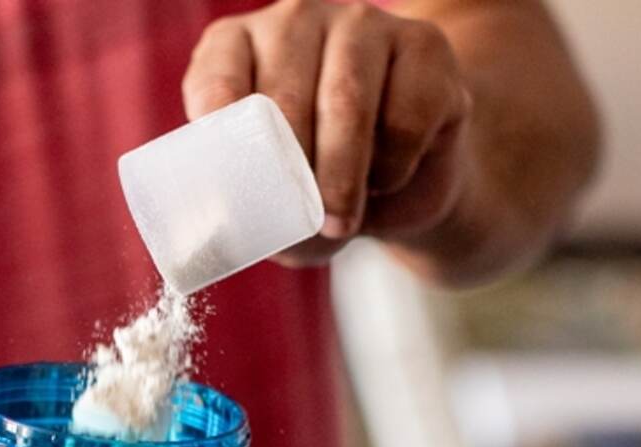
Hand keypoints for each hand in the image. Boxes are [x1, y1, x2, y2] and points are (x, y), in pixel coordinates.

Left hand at [183, 0, 471, 265]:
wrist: (402, 189)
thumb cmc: (319, 190)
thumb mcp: (272, 206)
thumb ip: (245, 210)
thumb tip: (230, 232)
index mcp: (239, 48)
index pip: (217, 80)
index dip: (220, 130)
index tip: (231, 179)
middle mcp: (296, 20)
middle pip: (285, 97)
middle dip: (292, 171)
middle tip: (304, 223)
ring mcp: (362, 26)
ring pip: (346, 103)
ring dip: (341, 175)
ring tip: (339, 221)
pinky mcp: (424, 47)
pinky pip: (404, 117)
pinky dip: (394, 165)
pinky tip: (387, 177)